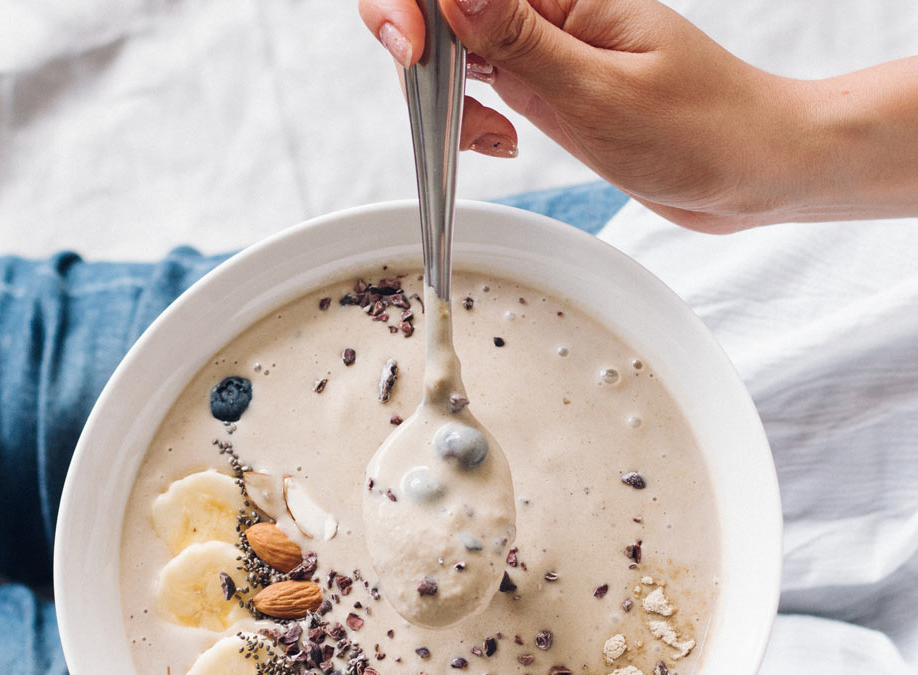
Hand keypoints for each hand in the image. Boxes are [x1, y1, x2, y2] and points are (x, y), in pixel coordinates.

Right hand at [358, 0, 823, 232]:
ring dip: (448, 98)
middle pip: (446, 8)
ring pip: (456, 50)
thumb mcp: (600, 93)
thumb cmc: (700, 131)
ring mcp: (545, 50)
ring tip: (493, 140)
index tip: (414, 49)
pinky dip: (473, 120)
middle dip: (421, 50)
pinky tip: (501, 143)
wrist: (749, 171)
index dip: (416, 5)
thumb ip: (523, 44)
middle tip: (439, 103)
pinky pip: (484, 87)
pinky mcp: (548, 87)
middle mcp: (550, 12)